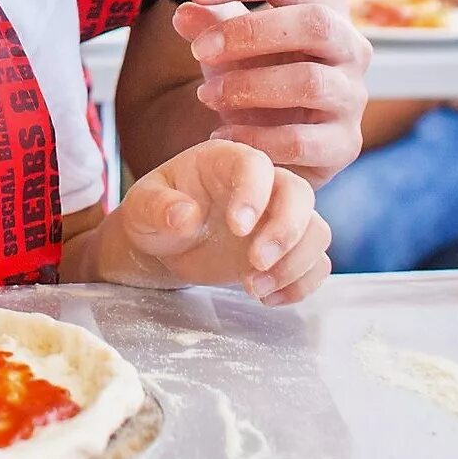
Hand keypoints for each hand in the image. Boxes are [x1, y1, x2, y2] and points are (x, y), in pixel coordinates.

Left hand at [112, 140, 330, 305]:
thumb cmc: (154, 216)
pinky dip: (301, 284)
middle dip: (286, 231)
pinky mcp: (286, 250)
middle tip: (255, 263)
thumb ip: (158, 208)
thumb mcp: (141, 209)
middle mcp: (261, 184)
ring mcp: (277, 217)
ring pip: (316, 230)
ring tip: (252, 288)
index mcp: (224, 161)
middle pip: (299, 193)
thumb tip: (185, 215)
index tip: (237, 228)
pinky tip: (267, 297)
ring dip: (294, 264)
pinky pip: (317, 263)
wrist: (165, 246)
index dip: (254, 194)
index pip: (256, 165)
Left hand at [173, 0, 369, 186]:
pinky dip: (256, 137)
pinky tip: (222, 135)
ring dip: (248, 86)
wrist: (279, 141)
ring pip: (310, 82)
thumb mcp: (229, 45)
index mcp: (324, 8)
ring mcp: (352, 97)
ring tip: (206, 95)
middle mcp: (350, 48)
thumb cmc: (258, 75)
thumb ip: (208, 24)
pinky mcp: (344, 145)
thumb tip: (183, 14)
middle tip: (199, 50)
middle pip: (315, 23)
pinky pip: (303, 141)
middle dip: (249, 33)